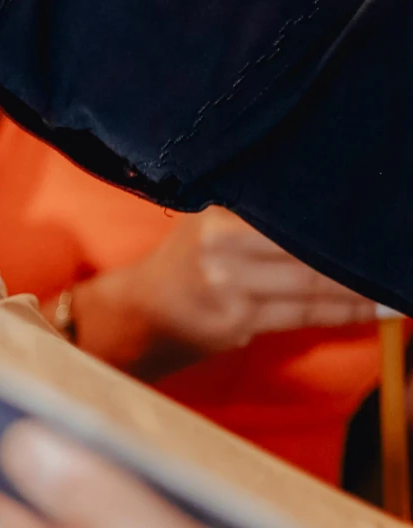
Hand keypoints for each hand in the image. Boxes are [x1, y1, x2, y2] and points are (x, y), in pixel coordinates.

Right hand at [74, 208, 375, 378]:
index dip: (339, 219)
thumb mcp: (211, 221)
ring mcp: (230, 289)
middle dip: (357, 255)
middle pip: (309, 251)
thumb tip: (330, 203)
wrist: (140, 313)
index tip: (380, 214)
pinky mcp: (238, 323)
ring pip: (314, 286)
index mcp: (220, 217)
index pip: (292, 214)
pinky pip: (305, 316)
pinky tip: (375, 308)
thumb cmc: (187, 262)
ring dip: (362, 287)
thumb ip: (256, 211)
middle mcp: (223, 249)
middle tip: (398, 250)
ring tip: (398, 281)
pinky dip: (346, 312)